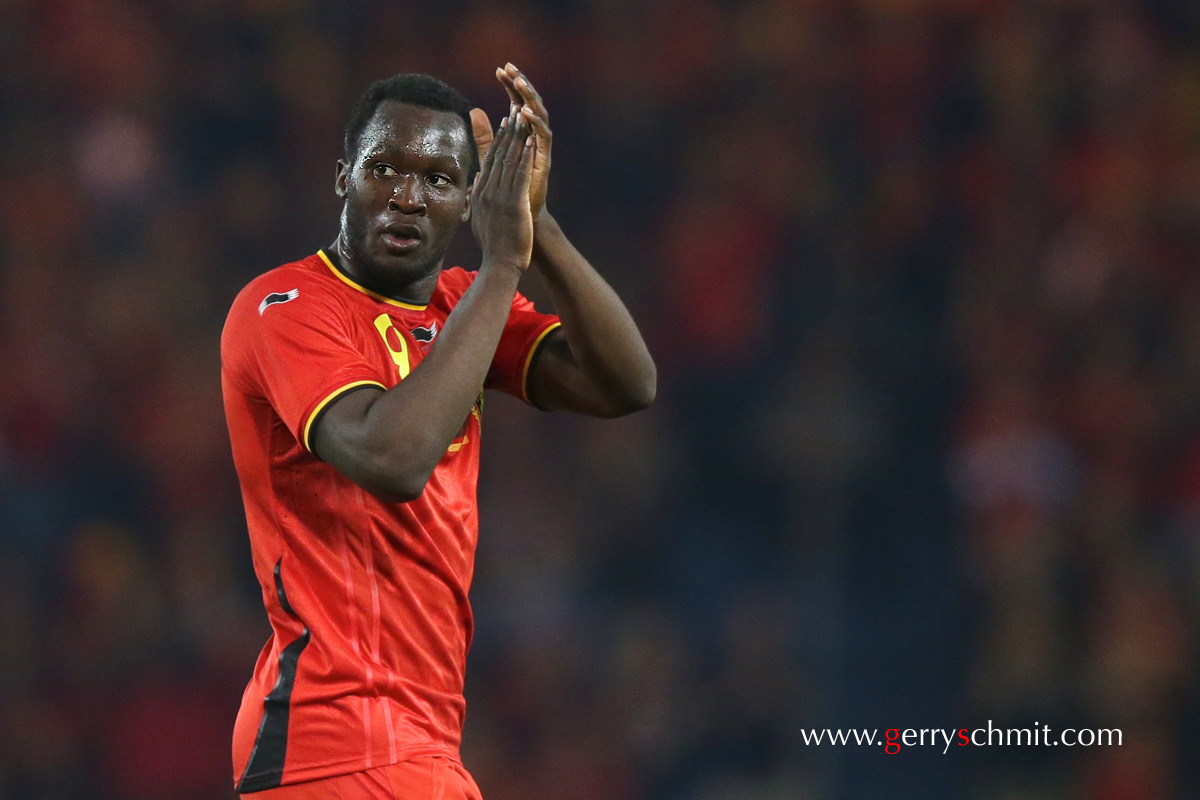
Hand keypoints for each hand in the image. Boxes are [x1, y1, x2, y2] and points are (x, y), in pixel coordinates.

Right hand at [470, 107, 534, 271]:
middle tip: (514, 110)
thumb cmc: (494, 246)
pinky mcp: (514, 203)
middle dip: (508, 131)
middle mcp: (488, 191)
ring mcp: (500, 196)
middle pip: (498, 155)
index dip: (497, 140)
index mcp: (481, 194)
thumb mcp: (480, 219)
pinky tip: (531, 141)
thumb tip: (476, 183)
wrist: (500, 265)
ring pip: (510, 160)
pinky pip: (521, 174)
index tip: (503, 124)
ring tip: (524, 118)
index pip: (489, 161)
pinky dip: (526, 156)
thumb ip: (477, 198)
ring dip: (518, 137)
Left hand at [472, 63, 551, 221]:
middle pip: (529, 104)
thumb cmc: (509, 194)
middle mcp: (533, 139)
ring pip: (538, 115)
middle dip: (520, 85)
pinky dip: (534, 122)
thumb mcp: (492, 161)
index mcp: (522, 136)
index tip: (499, 69)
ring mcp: (540, 148)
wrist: (522, 221)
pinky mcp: (544, 160)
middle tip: (510, 67)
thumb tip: (472, 113)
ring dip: (529, 97)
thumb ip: (484, 139)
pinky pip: (542, 136)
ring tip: (519, 81)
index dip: (510, 86)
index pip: (516, 103)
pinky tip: (523, 111)